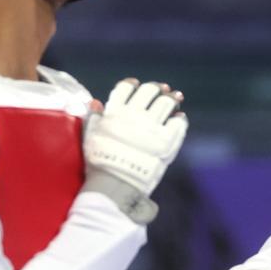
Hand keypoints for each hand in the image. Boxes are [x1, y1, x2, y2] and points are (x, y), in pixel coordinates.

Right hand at [83, 78, 187, 217]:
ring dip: (171, 98)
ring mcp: (152, 127)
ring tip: (175, 98)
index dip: (132, 84)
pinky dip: (180, 118)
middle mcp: (134, 115)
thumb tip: (96, 102)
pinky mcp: (166, 141)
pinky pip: (178, 122)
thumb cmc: (100, 163)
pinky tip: (179, 118)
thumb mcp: (90, 138)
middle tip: (162, 90)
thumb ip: (93, 119)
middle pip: (149, 91)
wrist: (115, 185)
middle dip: (156, 89)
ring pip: (166, 102)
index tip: (136, 84)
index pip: (125, 88)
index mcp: (115, 112)